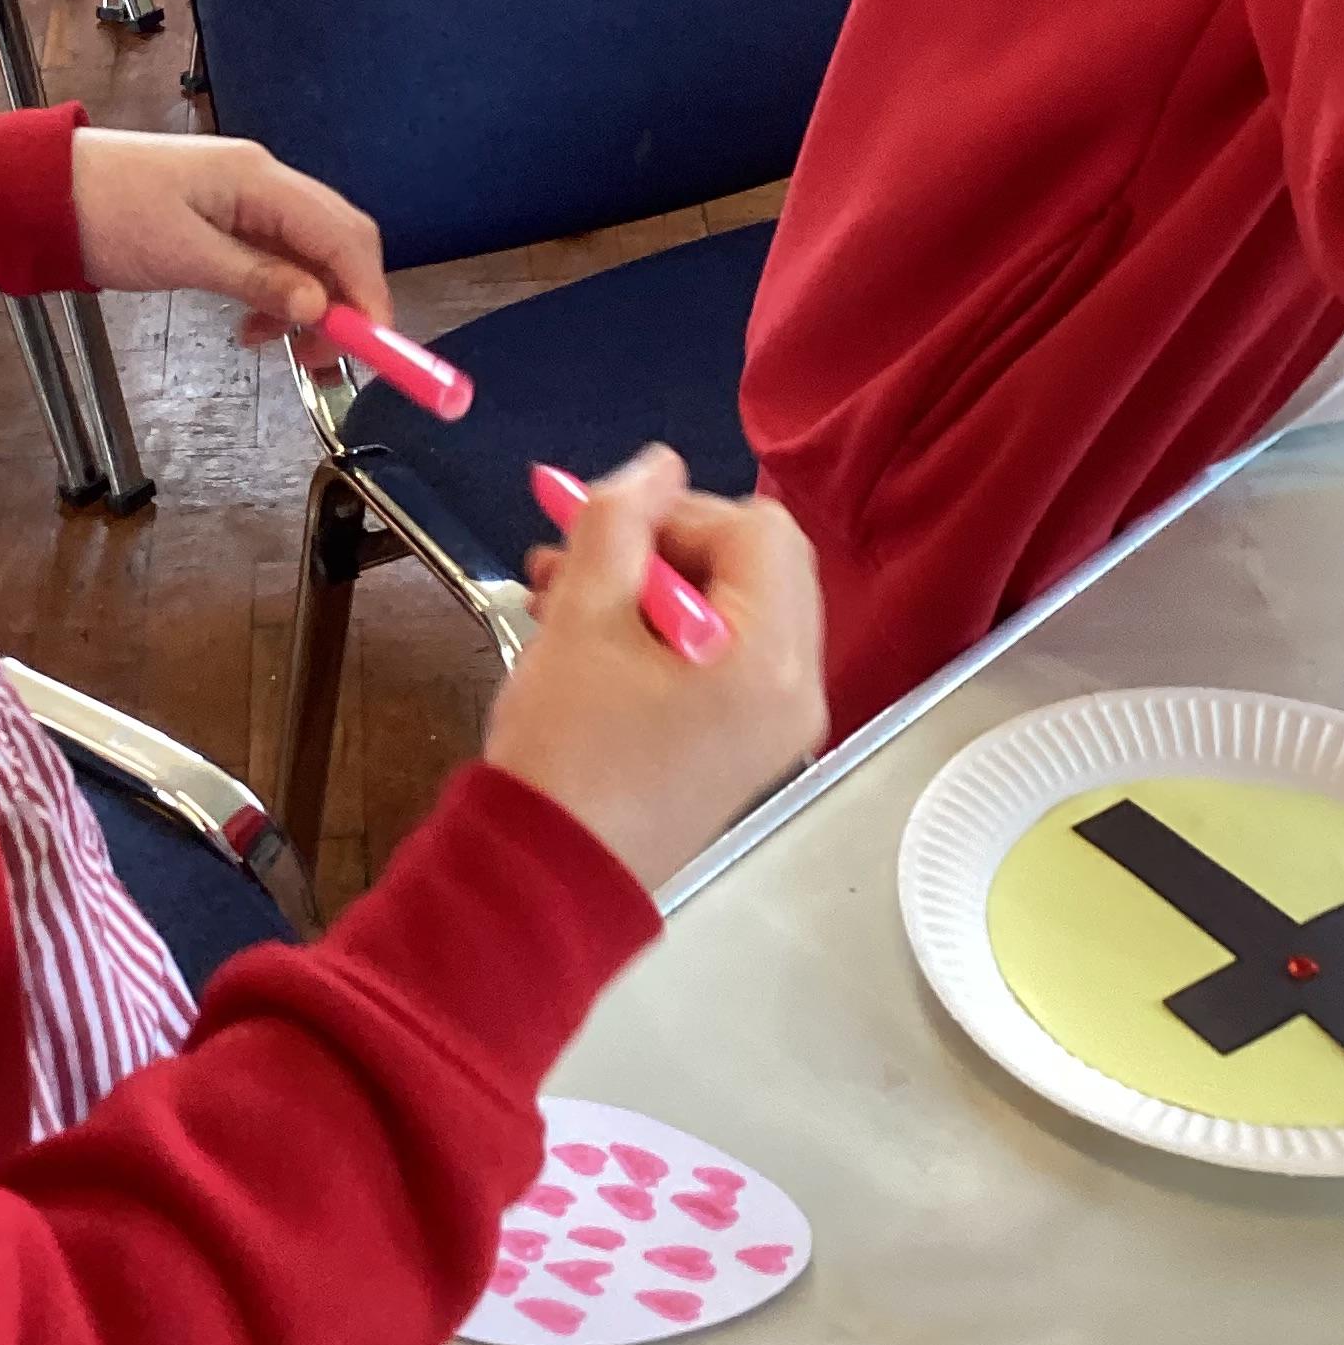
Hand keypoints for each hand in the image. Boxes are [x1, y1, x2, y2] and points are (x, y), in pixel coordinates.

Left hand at [71, 129, 390, 366]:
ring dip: (308, 303)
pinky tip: (252, 326)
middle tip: (326, 357)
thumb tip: (319, 308)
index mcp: (260, 179)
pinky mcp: (226, 216)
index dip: (369, 292)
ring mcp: (247, 197)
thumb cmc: (107, 214)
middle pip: (336, 240)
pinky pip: (275, 256)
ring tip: (280, 348)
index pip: (342, 234)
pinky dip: (277, 294)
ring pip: (307, 253)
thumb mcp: (182, 255)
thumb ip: (257, 278)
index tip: (375, 347)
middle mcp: (264, 181)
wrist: (42, 190)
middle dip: (345, 300)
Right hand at [486, 446, 825, 891]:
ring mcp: (777, 725)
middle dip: (664, 547)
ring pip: (736, 608)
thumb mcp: (580, 616)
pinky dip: (665, 633)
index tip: (602, 533)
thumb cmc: (565, 752)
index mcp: (770, 657)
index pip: (754, 529)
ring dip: (653, 586)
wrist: (547, 879)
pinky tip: (587, 635)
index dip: (676, 512)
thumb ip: (619, 520)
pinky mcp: (747, 747)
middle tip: (581, 557)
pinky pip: (725, 658)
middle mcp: (796, 690)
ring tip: (562, 593)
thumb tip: (657, 465)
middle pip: (756, 565)